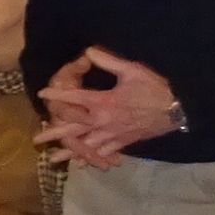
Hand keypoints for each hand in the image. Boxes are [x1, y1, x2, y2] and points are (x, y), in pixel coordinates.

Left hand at [33, 46, 181, 169]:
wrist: (177, 108)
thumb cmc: (155, 87)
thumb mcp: (132, 70)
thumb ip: (108, 61)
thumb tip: (89, 50)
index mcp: (104, 102)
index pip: (74, 99)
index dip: (57, 96)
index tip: (42, 94)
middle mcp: (104, 121)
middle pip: (73, 129)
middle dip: (54, 133)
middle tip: (36, 139)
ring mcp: (113, 134)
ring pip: (86, 145)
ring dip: (69, 151)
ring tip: (52, 158)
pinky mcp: (124, 142)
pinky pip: (104, 152)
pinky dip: (92, 158)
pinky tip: (83, 163)